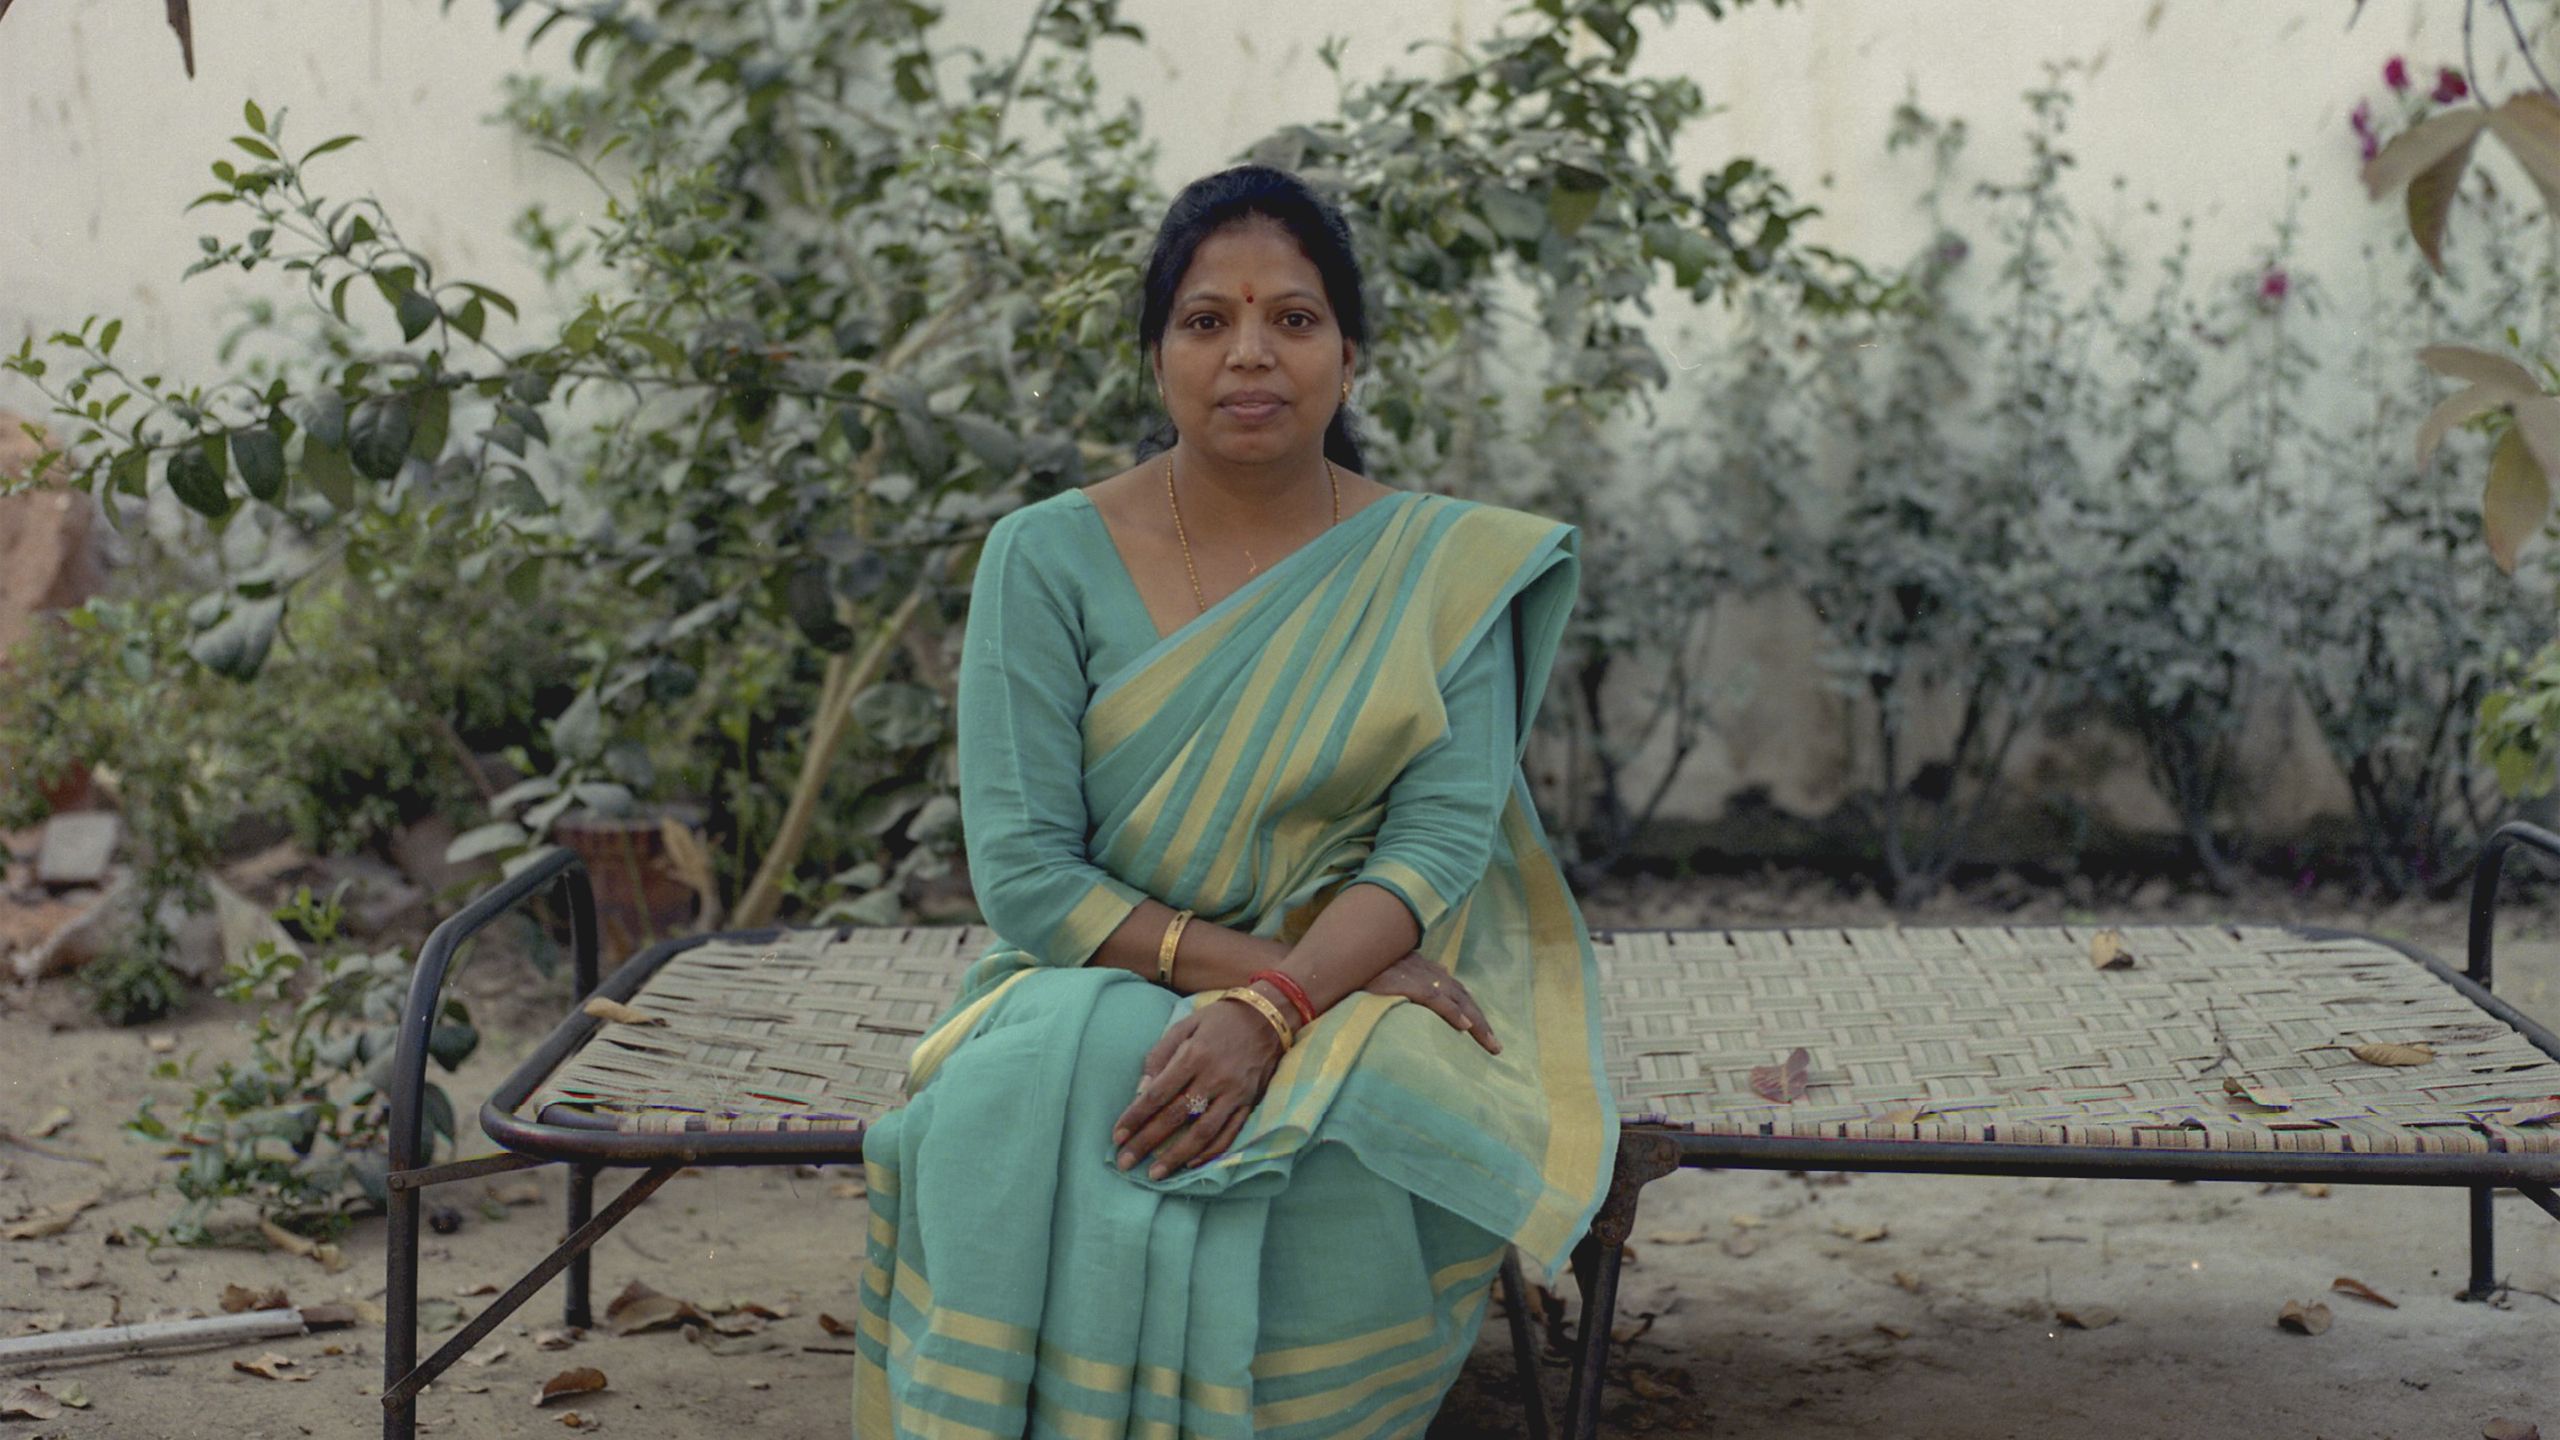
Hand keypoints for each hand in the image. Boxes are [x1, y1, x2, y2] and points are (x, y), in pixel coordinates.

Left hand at [1112, 997, 1284, 1179]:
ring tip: (1156, 1174)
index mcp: (1194, 1056)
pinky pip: (1230, 1134)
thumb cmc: (1219, 1020)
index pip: (1158, 1094)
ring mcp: (1234, 1094)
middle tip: (1126, 1163)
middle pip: (1175, 1117)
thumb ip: (1161, 1054)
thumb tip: (1142, 1089)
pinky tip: (1191, 1164)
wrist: (1267, 1017)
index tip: (1117, 1136)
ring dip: (1177, 1156)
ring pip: (1203, 1133)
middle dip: (1147, 1142)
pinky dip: (1211, 1153)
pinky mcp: (1250, 1103)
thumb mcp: (1185, 1025)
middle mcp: (1214, 1078)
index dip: (1135, 1117)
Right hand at [1363, 952, 1499, 1054]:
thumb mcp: (1384, 972)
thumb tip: (1437, 974)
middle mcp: (1422, 969)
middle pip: (1460, 996)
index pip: (1451, 989)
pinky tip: (1465, 1027)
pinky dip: (1452, 1012)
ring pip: (1455, 999)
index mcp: (1418, 967)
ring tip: (1491, 1044)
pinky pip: (1435, 999)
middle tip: (1495, 1045)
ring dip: (1476, 1022)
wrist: (1334, 960)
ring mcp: (1415, 975)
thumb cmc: (1353, 970)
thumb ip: (1408, 977)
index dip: (1467, 1007)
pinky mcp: (1405, 983)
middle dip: (1480, 1020)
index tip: (1478, 1026)